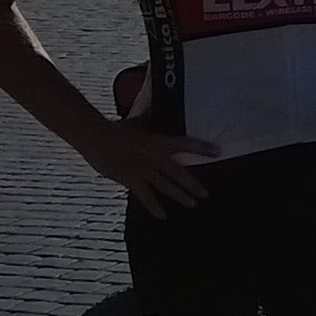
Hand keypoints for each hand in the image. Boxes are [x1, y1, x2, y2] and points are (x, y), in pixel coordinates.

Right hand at [76, 118, 215, 218]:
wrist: (98, 138)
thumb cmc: (118, 128)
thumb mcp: (139, 121)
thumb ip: (150, 116)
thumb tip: (155, 98)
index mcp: (160, 142)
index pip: (186, 145)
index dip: (202, 148)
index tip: (217, 152)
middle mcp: (156, 158)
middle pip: (179, 173)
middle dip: (193, 185)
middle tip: (205, 194)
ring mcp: (145, 171)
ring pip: (167, 187)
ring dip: (180, 196)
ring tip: (193, 204)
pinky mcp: (132, 181)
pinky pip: (146, 197)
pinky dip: (154, 207)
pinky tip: (162, 216)